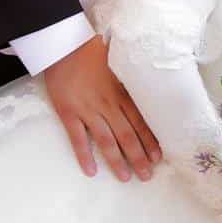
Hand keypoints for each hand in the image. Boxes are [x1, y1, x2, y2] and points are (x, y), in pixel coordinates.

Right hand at [44, 36, 161, 180]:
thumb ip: (131, 76)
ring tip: (127, 178)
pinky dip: (84, 155)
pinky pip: (78, 138)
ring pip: (106, 141)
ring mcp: (87, 109)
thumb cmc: (91, 50)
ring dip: (117, 161)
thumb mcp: (118, 61)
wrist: (62, 44)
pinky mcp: (68, 112)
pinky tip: (91, 172)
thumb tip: (151, 82)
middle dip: (139, 157)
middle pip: (127, 135)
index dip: (150, 140)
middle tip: (147, 175)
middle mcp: (107, 103)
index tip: (159, 156)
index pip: (140, 120)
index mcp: (120, 91)